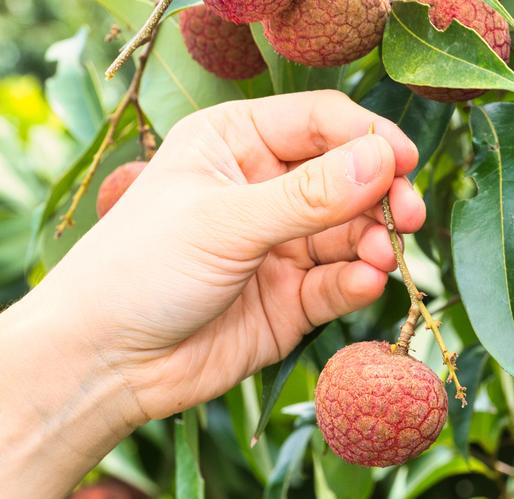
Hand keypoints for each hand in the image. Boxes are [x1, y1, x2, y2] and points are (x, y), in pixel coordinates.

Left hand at [39, 90, 425, 422]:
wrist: (106, 361)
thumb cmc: (141, 268)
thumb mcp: (225, 221)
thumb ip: (308, 196)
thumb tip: (383, 160)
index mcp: (235, 143)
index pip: (319, 122)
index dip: (366, 139)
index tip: (405, 163)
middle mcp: (262, 189)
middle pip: (347, 178)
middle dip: (380, 196)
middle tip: (407, 217)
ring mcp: (279, 247)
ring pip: (349, 234)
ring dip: (373, 242)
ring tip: (382, 257)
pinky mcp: (290, 302)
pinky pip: (337, 284)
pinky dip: (356, 282)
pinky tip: (365, 283)